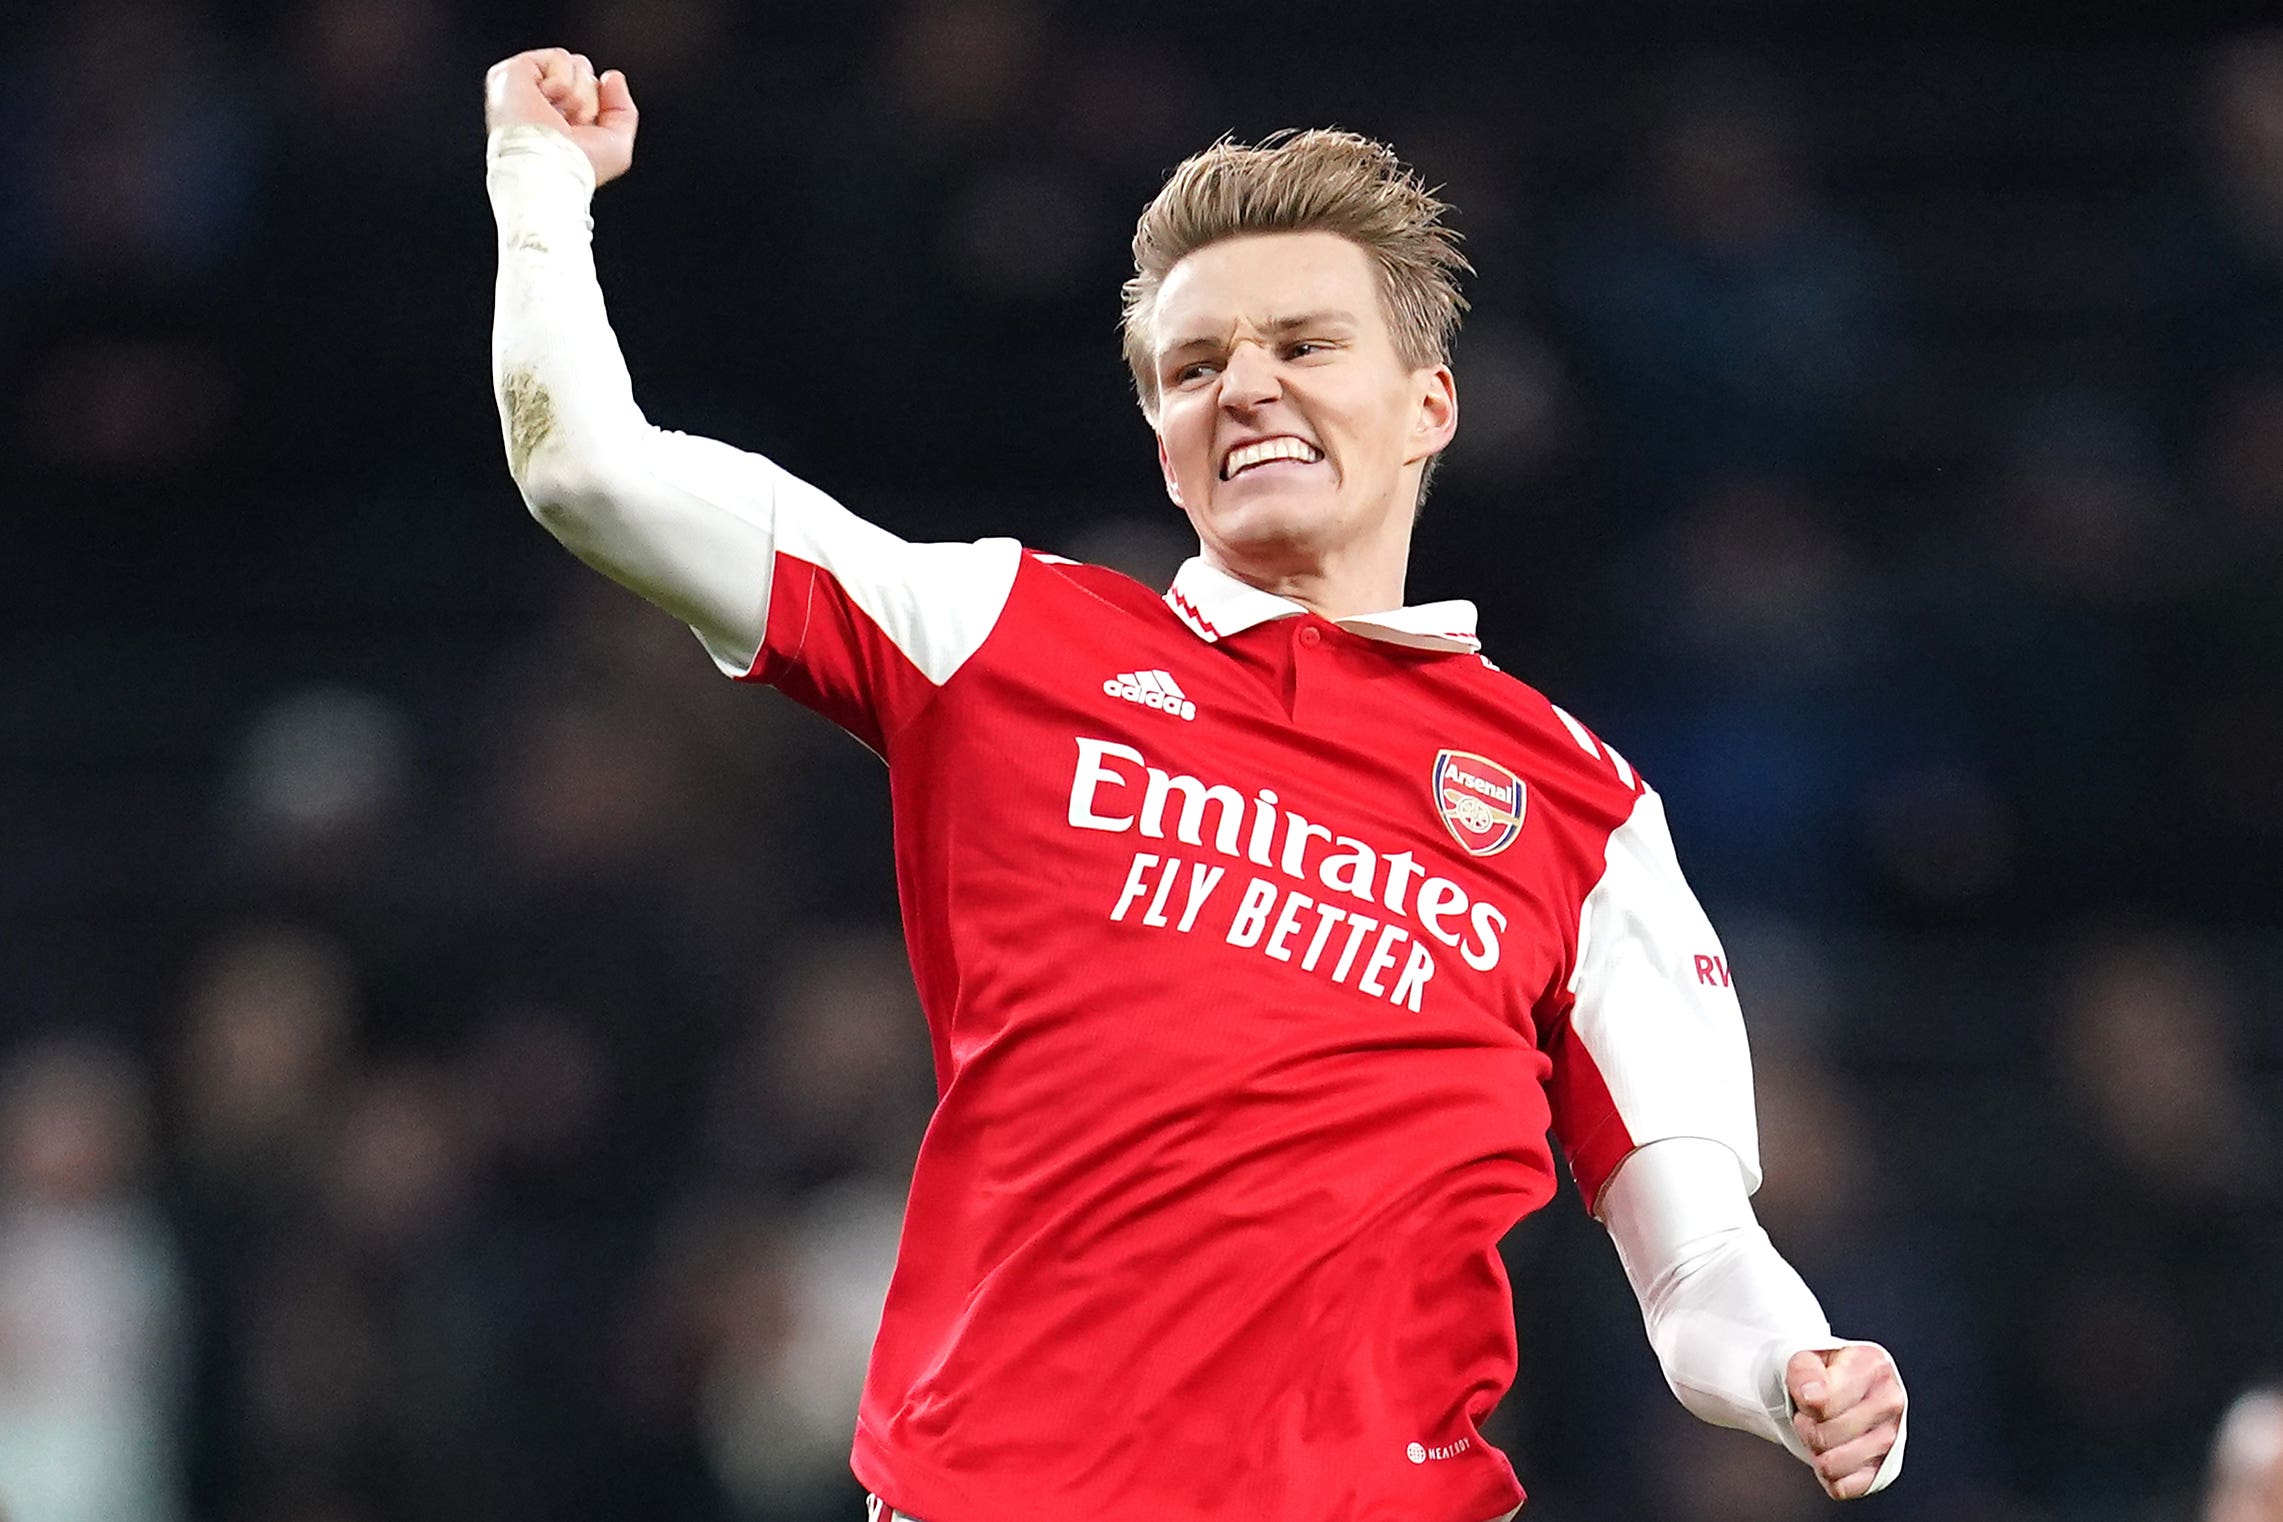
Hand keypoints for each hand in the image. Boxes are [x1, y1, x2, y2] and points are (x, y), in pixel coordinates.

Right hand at [484, 48, 638, 185]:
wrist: (550, 168)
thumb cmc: (577, 167)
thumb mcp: (616, 147)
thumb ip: (622, 110)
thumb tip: (612, 77)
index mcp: (558, 119)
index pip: (592, 91)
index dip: (596, 110)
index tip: (580, 137)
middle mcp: (541, 102)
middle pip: (586, 74)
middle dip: (588, 101)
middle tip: (568, 126)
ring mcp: (526, 86)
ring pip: (576, 65)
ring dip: (576, 96)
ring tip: (556, 117)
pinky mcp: (514, 71)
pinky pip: (560, 58)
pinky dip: (561, 82)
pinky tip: (544, 103)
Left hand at [1787, 1344, 1904, 1499]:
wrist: (1828, 1390)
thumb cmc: (1817, 1373)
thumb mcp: (1803, 1358)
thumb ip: (1804, 1371)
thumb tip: (1813, 1397)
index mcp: (1873, 1365)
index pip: (1824, 1403)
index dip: (1803, 1403)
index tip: (1806, 1394)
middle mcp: (1891, 1401)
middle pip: (1825, 1436)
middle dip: (1806, 1428)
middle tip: (1810, 1416)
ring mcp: (1892, 1438)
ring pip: (1831, 1465)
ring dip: (1814, 1452)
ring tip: (1821, 1431)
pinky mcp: (1885, 1470)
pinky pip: (1842, 1488)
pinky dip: (1828, 1476)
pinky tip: (1833, 1452)